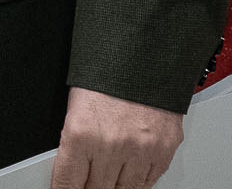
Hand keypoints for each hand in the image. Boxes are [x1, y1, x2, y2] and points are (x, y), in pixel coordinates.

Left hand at [52, 88, 181, 188]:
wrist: (142, 56)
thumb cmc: (106, 76)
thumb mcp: (76, 107)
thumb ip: (75, 145)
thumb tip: (73, 173)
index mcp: (81, 133)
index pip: (68, 182)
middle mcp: (111, 145)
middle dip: (90, 187)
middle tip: (88, 181)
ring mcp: (140, 150)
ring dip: (114, 186)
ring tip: (109, 177)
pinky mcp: (163, 150)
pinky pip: (148, 182)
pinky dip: (138, 181)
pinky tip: (130, 173)